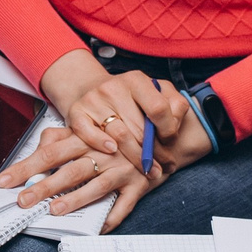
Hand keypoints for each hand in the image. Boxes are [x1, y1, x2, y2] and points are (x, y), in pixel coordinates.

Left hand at [0, 126, 158, 232]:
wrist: (160, 133)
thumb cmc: (115, 134)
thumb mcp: (87, 128)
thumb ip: (61, 136)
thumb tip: (40, 145)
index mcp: (86, 138)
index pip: (49, 152)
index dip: (26, 166)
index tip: (4, 181)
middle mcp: (103, 152)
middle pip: (69, 170)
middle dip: (44, 187)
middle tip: (23, 201)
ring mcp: (122, 169)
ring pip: (95, 186)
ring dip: (75, 200)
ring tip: (55, 211)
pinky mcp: (138, 184)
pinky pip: (124, 205)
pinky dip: (111, 218)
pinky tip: (96, 229)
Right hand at [41, 53, 192, 168]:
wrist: (91, 88)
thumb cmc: (131, 97)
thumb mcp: (157, 92)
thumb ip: (175, 105)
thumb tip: (174, 126)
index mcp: (137, 80)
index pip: (158, 107)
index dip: (168, 129)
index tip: (170, 141)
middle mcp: (113, 88)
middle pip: (139, 128)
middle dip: (154, 153)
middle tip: (164, 167)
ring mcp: (93, 100)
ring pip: (118, 135)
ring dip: (136, 158)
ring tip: (149, 171)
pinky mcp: (76, 112)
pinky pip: (89, 133)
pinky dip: (101, 144)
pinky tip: (113, 152)